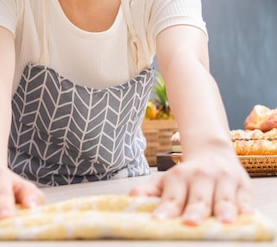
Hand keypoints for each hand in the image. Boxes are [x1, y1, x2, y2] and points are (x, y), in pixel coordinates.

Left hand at [129, 151, 252, 224]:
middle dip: (195, 211)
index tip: (159, 220)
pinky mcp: (244, 187)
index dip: (166, 209)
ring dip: (224, 211)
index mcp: (180, 176)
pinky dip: (245, 211)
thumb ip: (149, 192)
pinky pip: (246, 201)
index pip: (172, 197)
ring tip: (224, 223)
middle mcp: (202, 177)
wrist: (213, 154)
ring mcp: (224, 181)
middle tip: (190, 223)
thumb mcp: (166, 181)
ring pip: (224, 200)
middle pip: (199, 199)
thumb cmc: (187, 176)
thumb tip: (131, 198)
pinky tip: (244, 221)